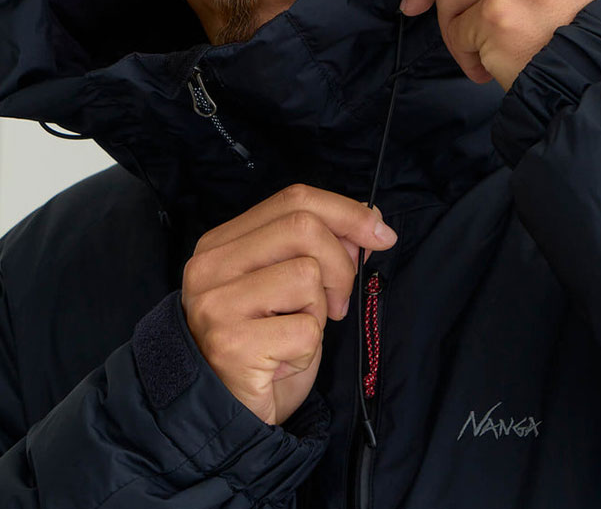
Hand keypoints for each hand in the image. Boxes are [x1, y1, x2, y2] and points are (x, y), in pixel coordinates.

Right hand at [180, 184, 397, 425]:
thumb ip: (319, 247)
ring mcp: (216, 304)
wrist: (228, 412)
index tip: (380, 234)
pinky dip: (309, 349)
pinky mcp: (231, 344)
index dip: (346, 212)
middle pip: (303, 227)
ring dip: (319, 312)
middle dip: (340, 265)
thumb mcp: (292, 286)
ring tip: (295, 334)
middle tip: (337, 302)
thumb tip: (370, 221)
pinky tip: (285, 361)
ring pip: (306, 275)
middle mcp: (209, 266)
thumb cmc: (266, 343)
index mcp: (222, 243)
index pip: (292, 200)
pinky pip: (305, 328)